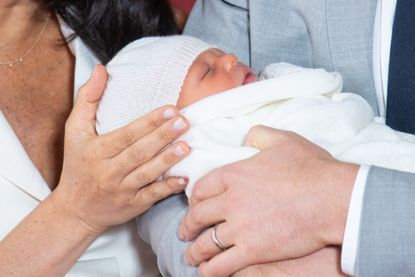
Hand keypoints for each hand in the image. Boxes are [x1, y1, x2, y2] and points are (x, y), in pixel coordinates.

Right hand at [51, 65, 190, 234]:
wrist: (75, 210)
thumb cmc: (77, 165)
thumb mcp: (74, 131)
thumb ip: (87, 99)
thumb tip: (101, 69)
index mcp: (96, 151)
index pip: (126, 135)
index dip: (148, 122)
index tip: (170, 109)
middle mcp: (108, 171)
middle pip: (139, 152)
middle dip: (163, 136)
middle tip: (184, 121)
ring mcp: (122, 190)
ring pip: (147, 173)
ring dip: (168, 160)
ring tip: (187, 146)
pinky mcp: (133, 206)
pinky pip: (152, 196)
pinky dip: (168, 188)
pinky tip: (184, 178)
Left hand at [178, 125, 357, 275]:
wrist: (332, 197)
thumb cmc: (310, 168)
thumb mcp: (282, 140)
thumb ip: (259, 135)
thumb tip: (247, 136)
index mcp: (234, 174)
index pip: (201, 188)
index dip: (193, 199)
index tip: (193, 205)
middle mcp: (230, 201)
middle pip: (198, 216)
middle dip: (187, 226)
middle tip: (184, 232)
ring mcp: (240, 227)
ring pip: (206, 243)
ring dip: (195, 252)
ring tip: (191, 256)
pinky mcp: (253, 250)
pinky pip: (223, 265)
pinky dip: (210, 270)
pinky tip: (207, 271)